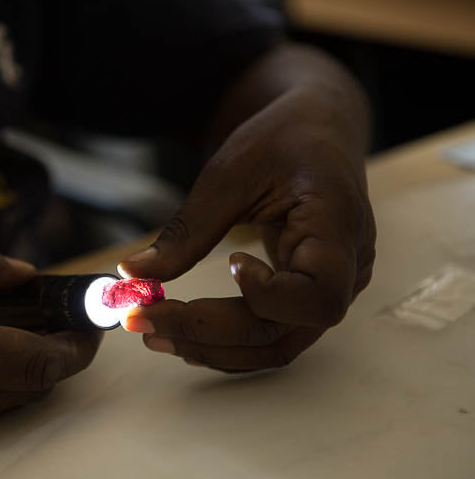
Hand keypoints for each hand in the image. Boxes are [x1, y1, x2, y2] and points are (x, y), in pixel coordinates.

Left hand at [119, 84, 375, 371]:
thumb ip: (187, 231)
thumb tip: (131, 273)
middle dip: (208, 332)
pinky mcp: (308, 296)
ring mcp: (332, 288)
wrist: (318, 131)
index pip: (320, 294)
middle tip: (143, 319)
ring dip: (211, 347)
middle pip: (282, 331)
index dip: (268, 297)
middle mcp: (346, 270)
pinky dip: (226, 341)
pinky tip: (183, 333)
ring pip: (275, 344)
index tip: (228, 264)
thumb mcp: (230, 173)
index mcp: (338, 228)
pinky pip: (272, 334)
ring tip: (152, 332)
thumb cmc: (283, 139)